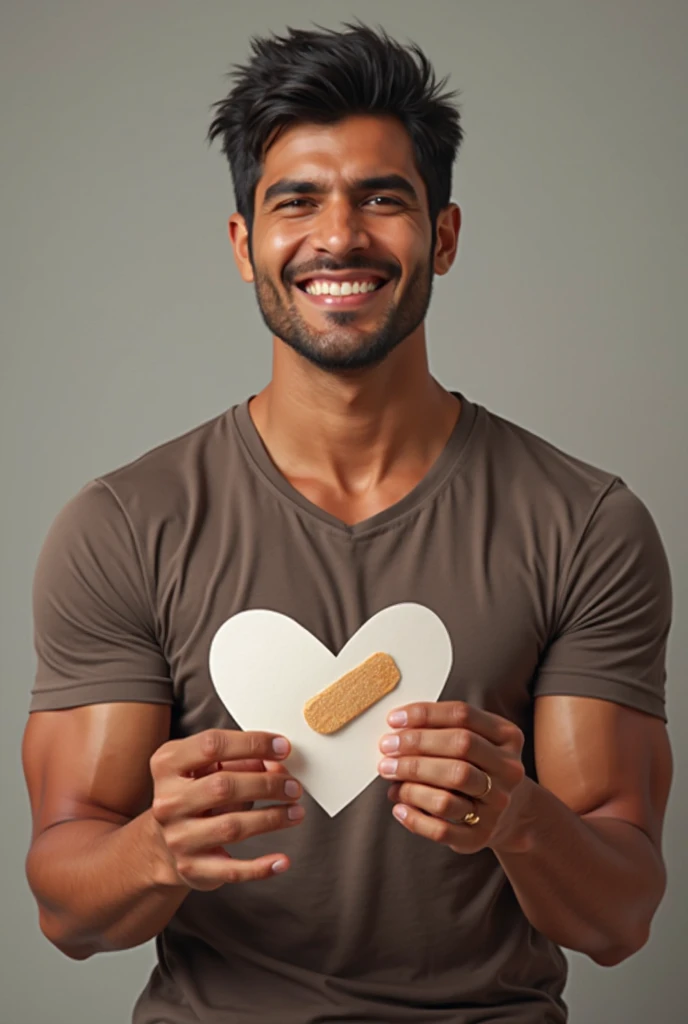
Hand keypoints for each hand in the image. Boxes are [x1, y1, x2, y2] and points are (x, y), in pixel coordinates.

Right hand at [150, 729, 304, 888]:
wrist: (165, 843)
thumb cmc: (196, 795)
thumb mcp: (209, 768)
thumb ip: (243, 761)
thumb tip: (278, 765)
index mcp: (168, 764)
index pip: (212, 745)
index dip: (252, 743)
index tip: (283, 747)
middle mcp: (168, 801)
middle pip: (223, 786)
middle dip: (266, 784)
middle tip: (293, 786)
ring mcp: (178, 837)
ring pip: (232, 827)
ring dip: (272, 819)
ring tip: (296, 812)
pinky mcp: (192, 868)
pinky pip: (232, 870)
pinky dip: (261, 867)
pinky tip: (282, 860)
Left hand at [377, 702, 526, 853]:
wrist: (511, 813)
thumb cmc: (480, 766)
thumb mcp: (476, 738)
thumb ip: (443, 728)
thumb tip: (396, 730)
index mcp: (507, 737)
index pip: (463, 715)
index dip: (425, 714)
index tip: (394, 720)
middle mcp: (508, 770)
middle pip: (460, 748)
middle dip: (416, 745)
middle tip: (386, 747)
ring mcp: (497, 805)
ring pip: (449, 792)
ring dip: (410, 784)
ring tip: (389, 774)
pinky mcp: (481, 836)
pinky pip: (442, 830)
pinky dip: (414, 819)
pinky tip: (398, 807)